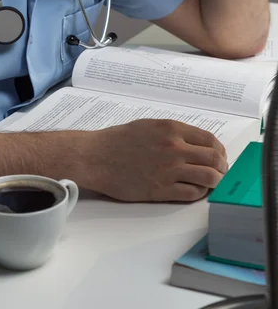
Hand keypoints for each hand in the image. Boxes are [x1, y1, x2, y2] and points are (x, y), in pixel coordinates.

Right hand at [88, 119, 227, 201]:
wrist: (96, 156)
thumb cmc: (118, 141)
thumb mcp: (149, 125)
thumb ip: (173, 133)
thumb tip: (195, 144)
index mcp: (172, 129)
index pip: (210, 140)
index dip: (220, 151)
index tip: (219, 158)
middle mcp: (174, 147)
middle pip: (215, 160)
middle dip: (222, 168)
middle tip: (220, 173)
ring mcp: (169, 169)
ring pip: (209, 178)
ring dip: (215, 183)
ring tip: (211, 185)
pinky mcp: (161, 189)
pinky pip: (192, 193)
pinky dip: (199, 194)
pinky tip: (195, 191)